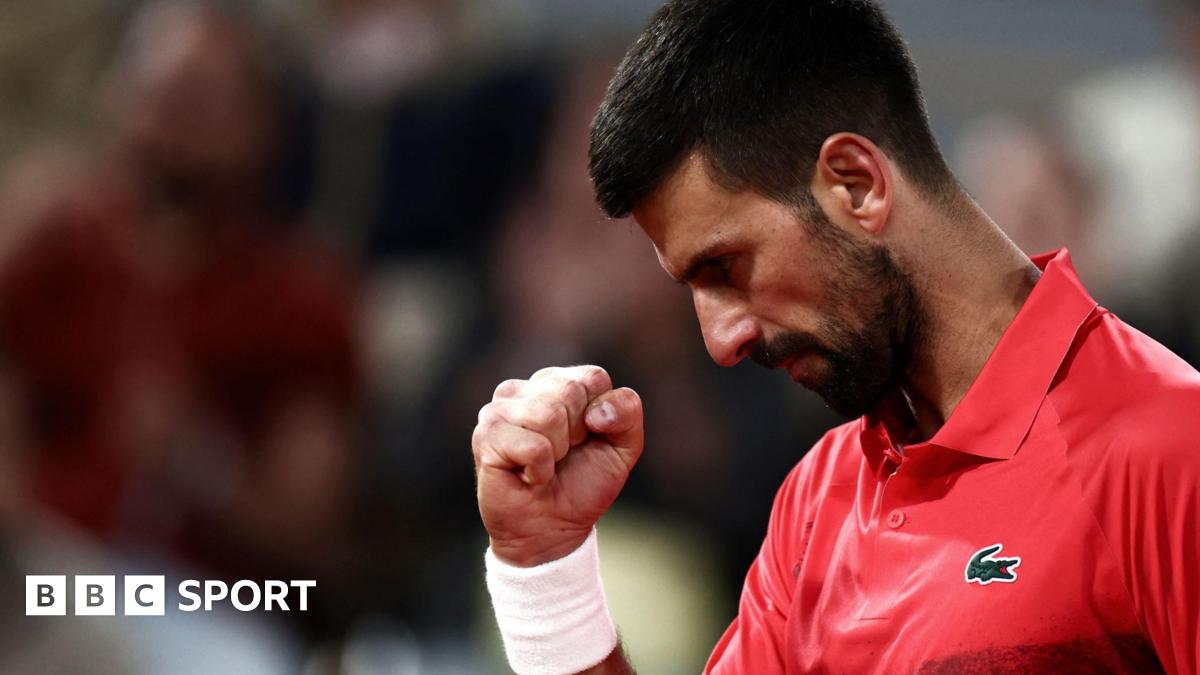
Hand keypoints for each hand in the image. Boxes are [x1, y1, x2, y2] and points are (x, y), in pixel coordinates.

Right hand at [473, 365, 643, 566]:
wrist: (553, 530)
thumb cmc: (583, 484)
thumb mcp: (623, 447)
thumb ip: (627, 411)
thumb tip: (595, 412)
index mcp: (556, 383)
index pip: (593, 377)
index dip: (600, 416)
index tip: (586, 440)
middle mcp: (524, 390)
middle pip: (570, 392)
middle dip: (577, 434)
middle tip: (562, 456)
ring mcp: (499, 409)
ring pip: (550, 415)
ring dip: (557, 453)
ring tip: (544, 465)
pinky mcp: (486, 436)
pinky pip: (534, 446)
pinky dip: (540, 470)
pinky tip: (527, 476)